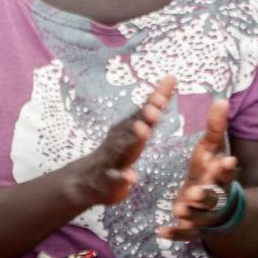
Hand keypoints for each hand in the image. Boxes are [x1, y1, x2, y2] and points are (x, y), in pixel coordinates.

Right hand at [71, 76, 175, 206]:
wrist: (85, 180)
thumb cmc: (118, 149)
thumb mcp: (137, 125)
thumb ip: (154, 105)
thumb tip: (172, 77)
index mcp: (129, 128)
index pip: (145, 111)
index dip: (156, 100)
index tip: (168, 84)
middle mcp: (120, 139)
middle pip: (134, 127)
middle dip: (145, 118)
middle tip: (155, 109)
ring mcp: (112, 159)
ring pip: (123, 149)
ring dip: (133, 141)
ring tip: (143, 132)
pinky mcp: (108, 180)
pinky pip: (115, 178)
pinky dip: (122, 177)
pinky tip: (130, 177)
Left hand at [158, 97, 238, 241]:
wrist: (219, 204)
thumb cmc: (211, 170)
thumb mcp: (213, 148)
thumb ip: (216, 127)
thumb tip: (221, 99)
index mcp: (221, 176)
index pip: (226, 172)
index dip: (226, 168)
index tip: (225, 160)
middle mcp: (215, 197)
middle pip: (214, 197)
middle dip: (205, 194)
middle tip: (194, 192)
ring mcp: (204, 214)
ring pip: (200, 216)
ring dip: (191, 213)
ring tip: (179, 209)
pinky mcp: (192, 227)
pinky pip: (185, 234)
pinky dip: (175, 234)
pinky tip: (161, 232)